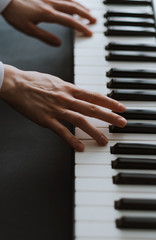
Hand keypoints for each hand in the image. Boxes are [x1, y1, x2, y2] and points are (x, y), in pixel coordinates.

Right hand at [0, 65, 126, 151]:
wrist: (16, 83)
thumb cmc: (34, 81)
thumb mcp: (56, 81)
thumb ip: (69, 89)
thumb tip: (80, 94)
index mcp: (69, 88)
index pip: (94, 96)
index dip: (109, 102)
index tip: (121, 108)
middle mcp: (66, 98)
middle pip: (92, 109)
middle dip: (110, 116)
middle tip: (122, 123)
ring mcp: (57, 109)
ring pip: (80, 121)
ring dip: (94, 132)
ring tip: (104, 141)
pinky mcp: (46, 120)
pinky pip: (62, 131)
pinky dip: (72, 140)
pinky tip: (80, 148)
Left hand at [2, 0, 95, 45]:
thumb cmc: (15, 13)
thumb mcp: (29, 29)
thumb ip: (45, 37)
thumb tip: (59, 44)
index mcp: (48, 14)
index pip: (69, 22)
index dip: (81, 28)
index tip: (89, 32)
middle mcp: (51, 3)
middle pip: (73, 8)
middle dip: (86, 15)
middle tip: (94, 21)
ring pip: (70, 0)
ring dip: (81, 7)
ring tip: (88, 12)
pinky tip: (74, 2)